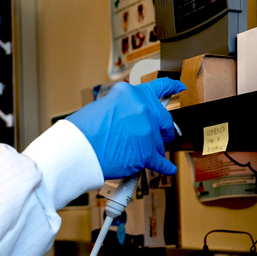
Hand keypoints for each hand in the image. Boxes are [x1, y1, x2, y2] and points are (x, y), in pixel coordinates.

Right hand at [66, 77, 185, 179]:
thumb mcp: (103, 107)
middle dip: (163, 129)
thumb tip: (131, 121)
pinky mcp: (147, 153)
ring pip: (160, 143)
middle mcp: (142, 109)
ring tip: (137, 154)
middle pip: (163, 120)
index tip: (179, 86)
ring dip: (152, 148)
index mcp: (130, 93)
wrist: (77, 150)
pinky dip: (165, 167)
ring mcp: (147, 131)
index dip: (172, 86)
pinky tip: (168, 169)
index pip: (158, 87)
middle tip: (159, 135)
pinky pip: (161, 162)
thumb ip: (122, 109)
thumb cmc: (82, 131)